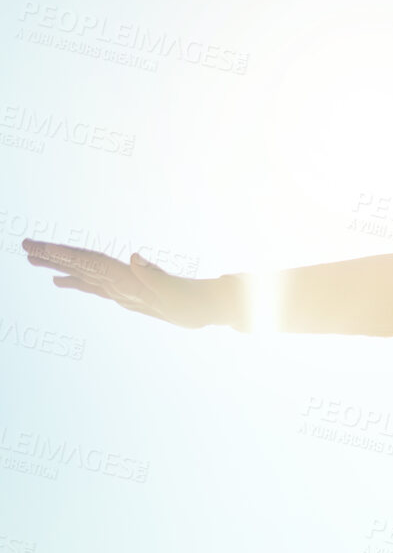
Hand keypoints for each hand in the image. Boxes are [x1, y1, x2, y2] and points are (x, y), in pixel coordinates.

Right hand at [22, 238, 241, 329]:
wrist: (209, 306)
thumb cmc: (193, 301)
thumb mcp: (174, 292)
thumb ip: (154, 276)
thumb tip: (133, 258)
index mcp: (126, 275)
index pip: (88, 261)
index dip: (63, 254)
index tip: (38, 247)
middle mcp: (120, 277)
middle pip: (80, 263)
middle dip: (52, 255)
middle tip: (24, 245)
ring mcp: (120, 285)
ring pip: (81, 273)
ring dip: (57, 266)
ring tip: (32, 259)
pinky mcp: (125, 295)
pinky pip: (92, 287)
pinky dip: (74, 283)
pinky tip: (60, 283)